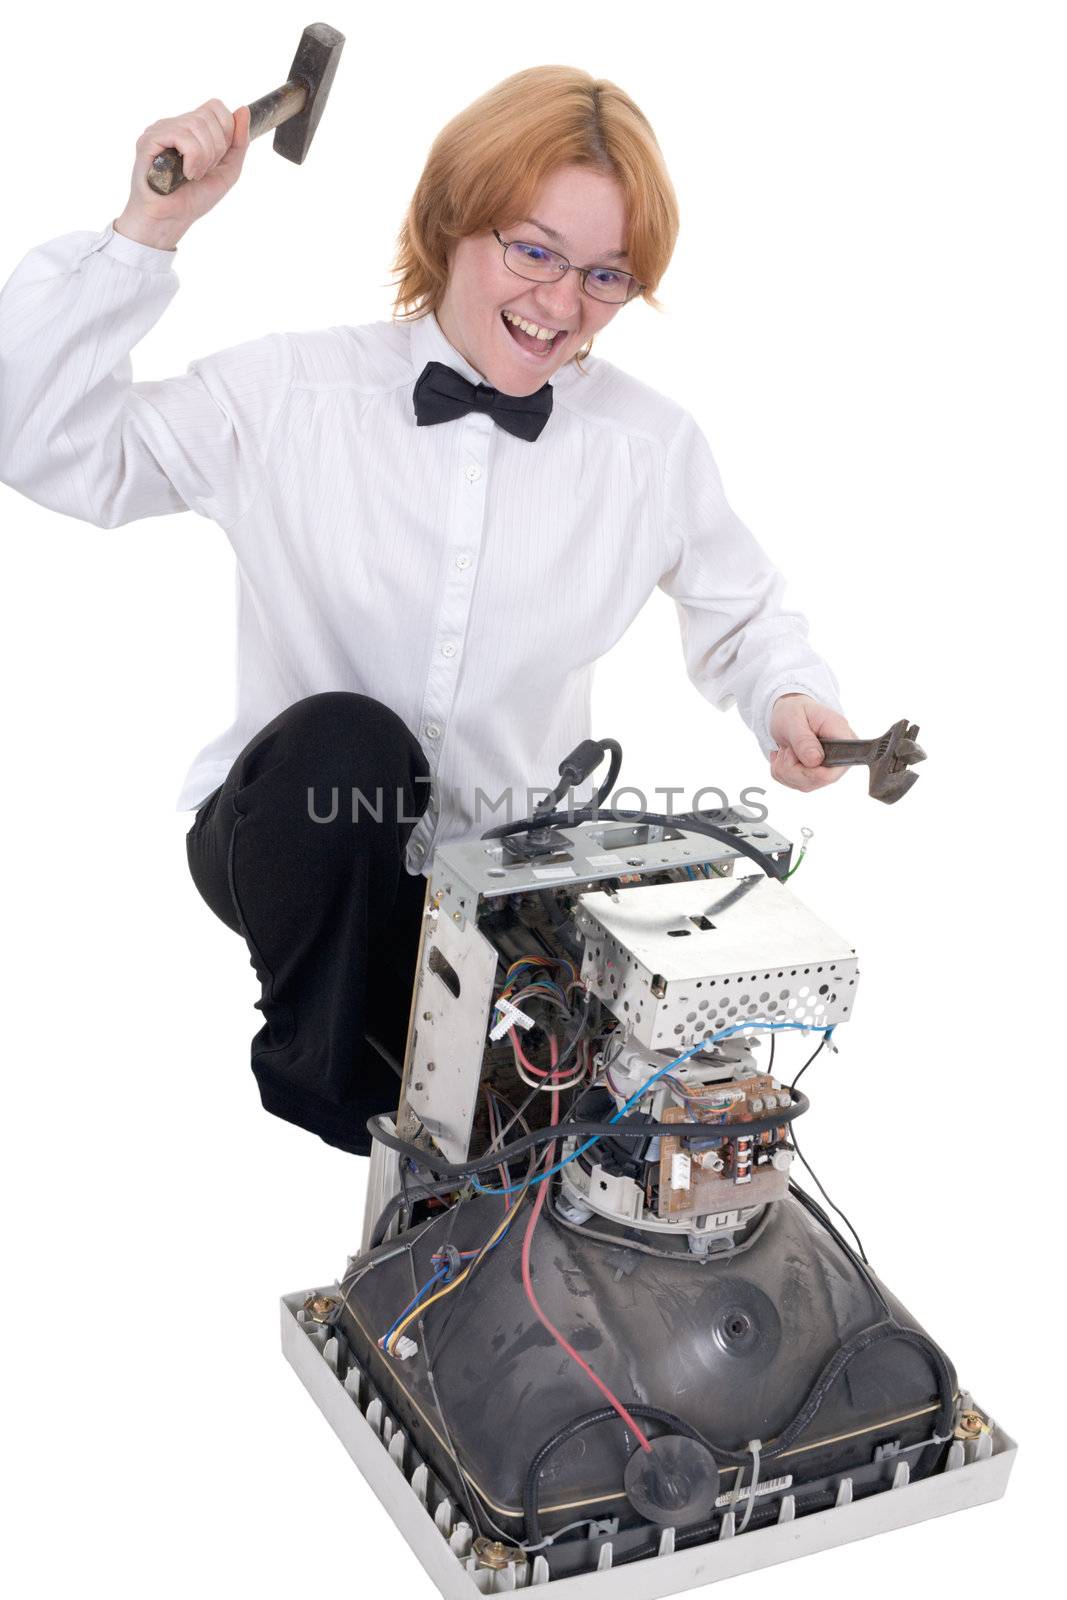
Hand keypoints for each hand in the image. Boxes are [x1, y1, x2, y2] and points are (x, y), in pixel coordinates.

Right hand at [113, 100, 250, 250]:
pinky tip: (185, 173)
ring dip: (204, 158)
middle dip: (216, 150)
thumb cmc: (193, 197)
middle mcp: (175, 123)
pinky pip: (182, 136)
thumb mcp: (227, 170)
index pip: (215, 107)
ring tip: (192, 175)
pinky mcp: (150, 139)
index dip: (225, 131)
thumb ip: (239, 142)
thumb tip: (243, 110)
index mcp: (192, 128)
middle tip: (202, 171)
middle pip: (209, 117)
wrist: (171, 219)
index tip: (218, 158)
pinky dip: (192, 159)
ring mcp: (161, 129)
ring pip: (197, 126)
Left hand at [769, 694, 856, 791]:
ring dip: (785, 769)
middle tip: (787, 748)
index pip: (836, 768)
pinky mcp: (815, 778)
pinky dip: (782, 772)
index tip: (793, 753)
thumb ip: (804, 739)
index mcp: (843, 737)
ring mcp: (828, 771)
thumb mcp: (794, 719)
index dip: (812, 768)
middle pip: (817, 779)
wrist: (789, 714)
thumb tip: (815, 760)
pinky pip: (793, 784)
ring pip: (803, 784)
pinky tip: (786, 756)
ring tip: (787, 749)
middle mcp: (840, 758)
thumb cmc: (795, 711)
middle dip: (792, 766)